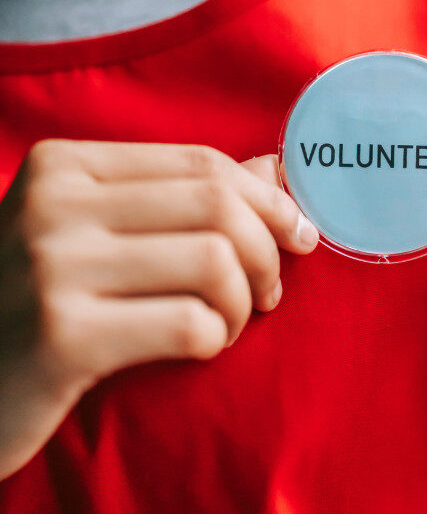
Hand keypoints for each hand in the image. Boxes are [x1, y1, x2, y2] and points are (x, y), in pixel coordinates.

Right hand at [0, 140, 317, 478]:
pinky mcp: (61, 338)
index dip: (269, 201)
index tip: (299, 235)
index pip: (204, 165)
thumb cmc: (41, 302)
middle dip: (267, 253)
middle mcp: (54, 203)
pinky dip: (216, 338)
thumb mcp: (95, 233)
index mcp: (65, 165)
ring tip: (228, 324)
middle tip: (269, 292)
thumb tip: (272, 169)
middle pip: (218, 207)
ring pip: (215, 261)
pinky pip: (190, 324)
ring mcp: (52, 267)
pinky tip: (201, 348)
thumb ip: (180, 197)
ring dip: (244, 302)